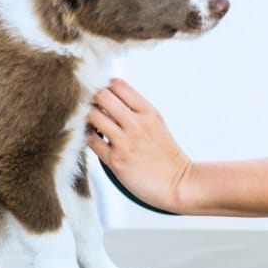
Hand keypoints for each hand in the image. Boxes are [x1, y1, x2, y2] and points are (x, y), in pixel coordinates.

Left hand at [86, 78, 191, 212]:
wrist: (178, 183)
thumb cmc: (167, 156)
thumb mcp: (157, 124)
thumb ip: (136, 111)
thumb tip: (110, 102)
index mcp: (148, 112)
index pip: (118, 85)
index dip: (105, 87)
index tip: (103, 97)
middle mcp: (136, 123)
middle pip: (101, 95)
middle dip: (93, 100)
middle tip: (93, 109)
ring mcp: (125, 142)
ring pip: (92, 116)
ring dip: (88, 119)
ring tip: (93, 126)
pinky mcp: (115, 161)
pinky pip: (91, 140)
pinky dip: (88, 137)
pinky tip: (95, 140)